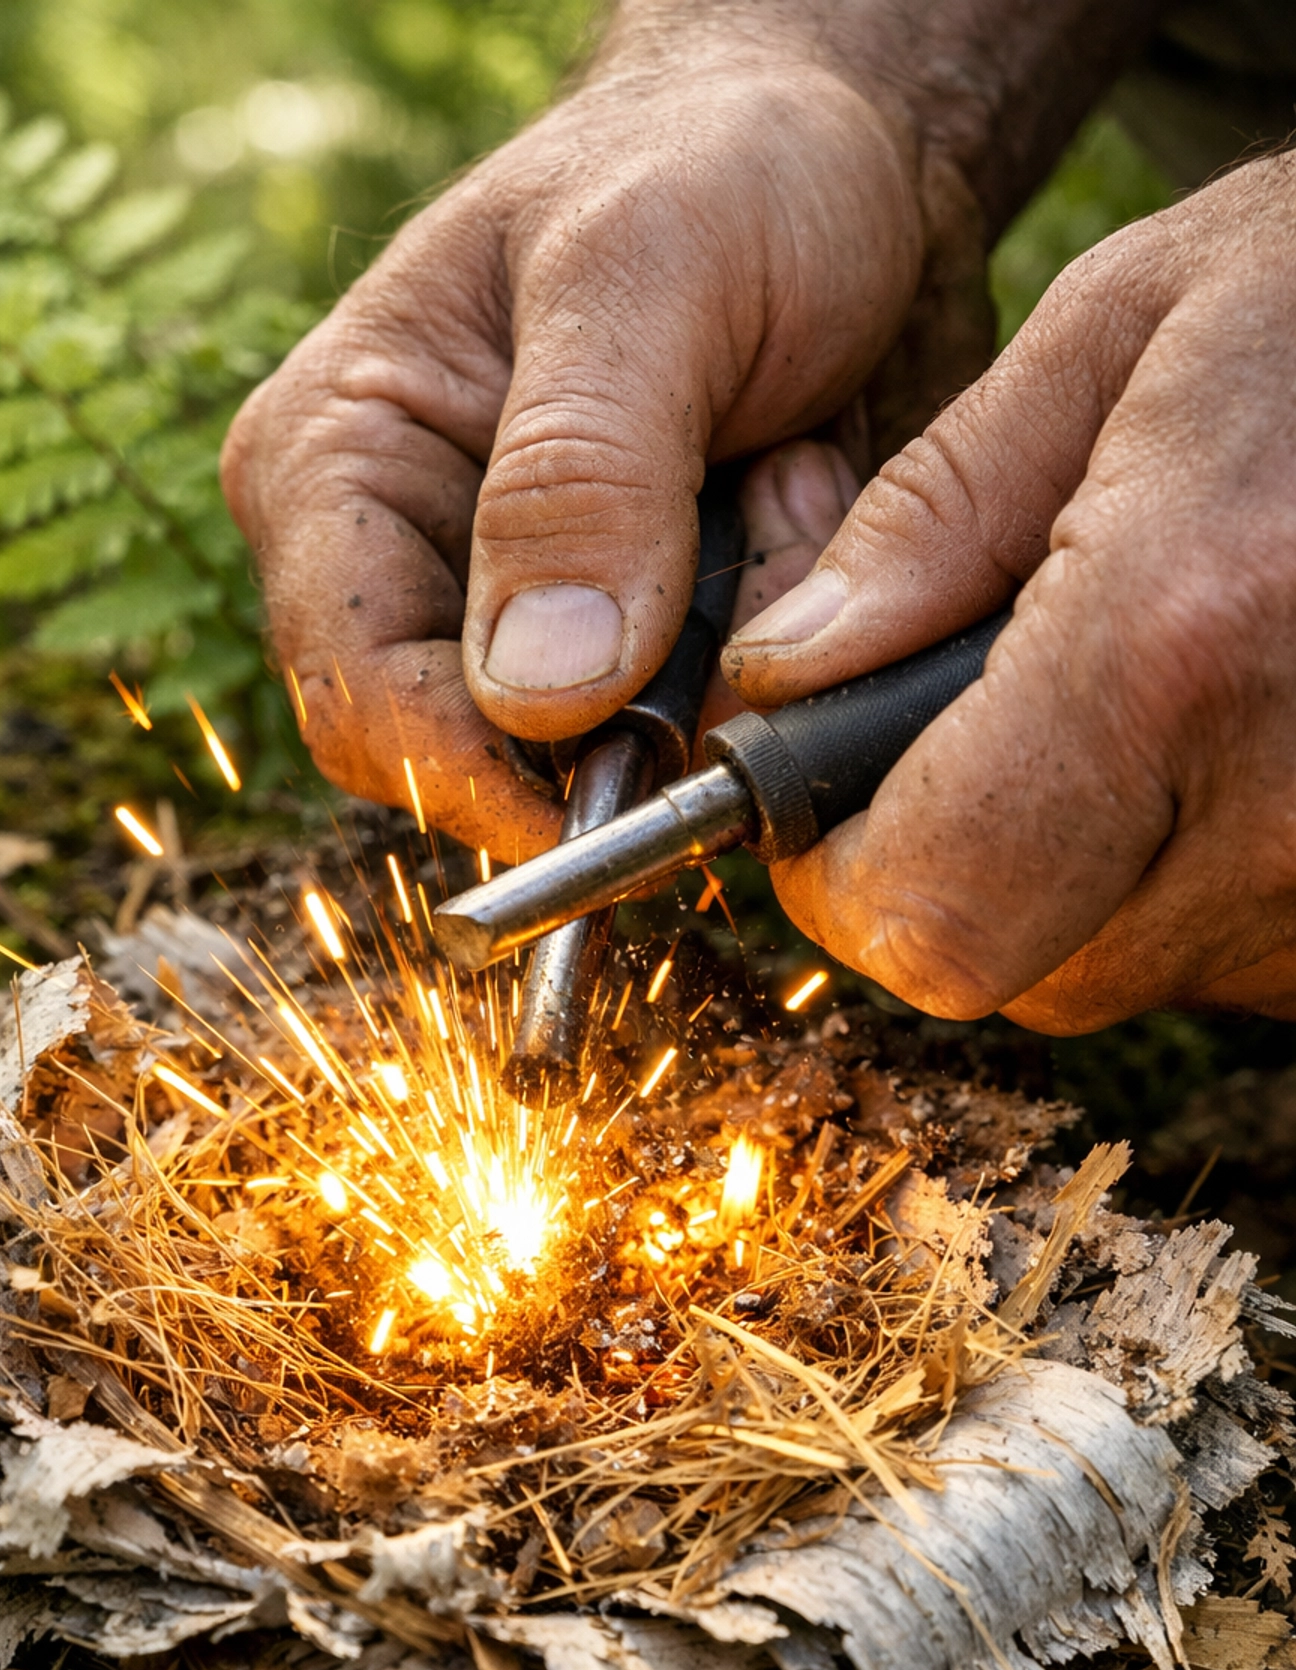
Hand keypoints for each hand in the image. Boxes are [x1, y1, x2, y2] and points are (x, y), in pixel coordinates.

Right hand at [221, 26, 933, 862]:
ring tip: (788, 477)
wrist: (835, 155)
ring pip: (609, 759)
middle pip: (478, 761)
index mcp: (330, 464)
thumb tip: (534, 693)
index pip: (358, 697)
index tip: (644, 777)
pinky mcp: (619, 649)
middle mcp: (394, 563)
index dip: (486, 775)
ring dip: (730, 659)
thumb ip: (584, 475)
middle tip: (765, 529)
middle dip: (645, 697)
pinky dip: (771, 649)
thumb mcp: (652, 272)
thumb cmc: (716, 166)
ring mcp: (508, 618)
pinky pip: (695, 730)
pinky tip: (798, 505)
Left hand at [724, 156, 1295, 1030]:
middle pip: (1011, 974)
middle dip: (941, 875)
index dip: (842, 881)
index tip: (821, 801)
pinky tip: (1210, 741)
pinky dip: (1177, 881)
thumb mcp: (1120, 331)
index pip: (934, 908)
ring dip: (1062, 877)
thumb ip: (931, 518)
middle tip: (956, 742)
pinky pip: (1226, 959)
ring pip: (1115, 975)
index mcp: (1177, 645)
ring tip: (1117, 706)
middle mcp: (1281, 804)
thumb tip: (786, 673)